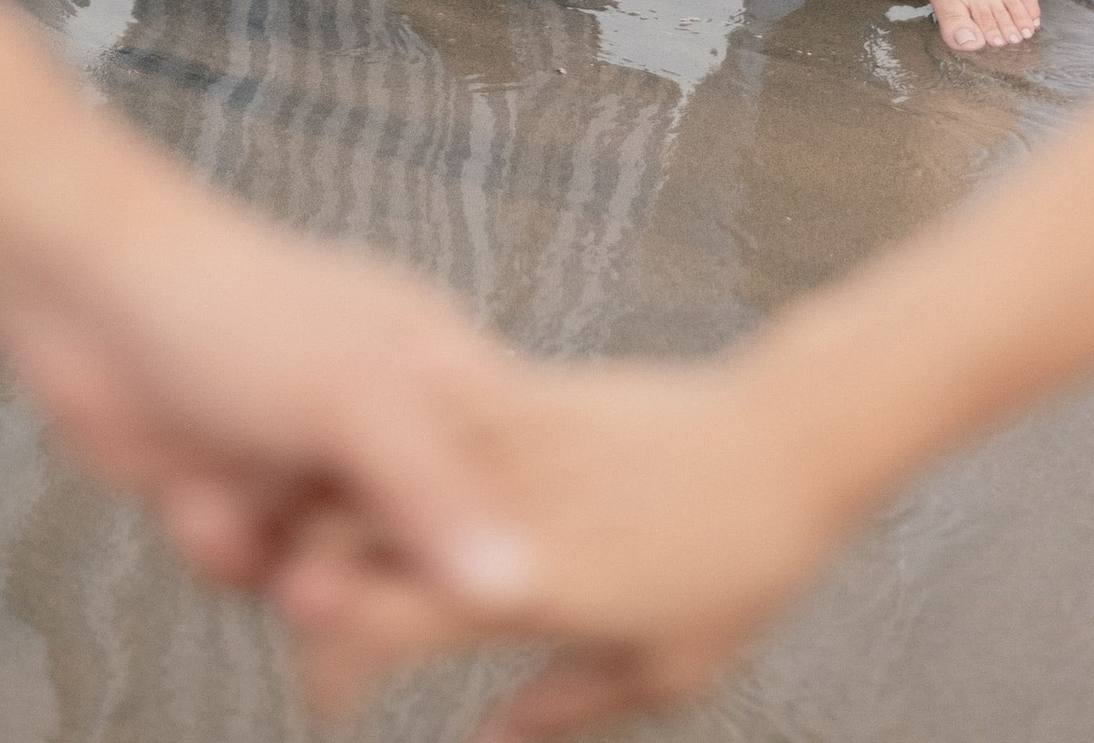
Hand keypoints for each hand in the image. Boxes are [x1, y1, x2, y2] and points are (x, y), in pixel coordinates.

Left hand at [0, 0, 538, 620]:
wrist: (79, 298)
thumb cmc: (225, 300)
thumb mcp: (354, 398)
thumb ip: (435, 492)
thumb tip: (520, 583)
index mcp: (435, 371)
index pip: (504, 488)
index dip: (479, 543)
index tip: (452, 583)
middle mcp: (376, 419)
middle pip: (410, 549)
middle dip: (358, 570)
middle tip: (314, 562)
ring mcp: (304, 456)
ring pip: (329, 574)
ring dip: (279, 562)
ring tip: (242, 502)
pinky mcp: (237, 488)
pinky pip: (257, 570)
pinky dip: (224, 551)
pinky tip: (197, 496)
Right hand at [275, 350, 854, 731]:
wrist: (792, 441)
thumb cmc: (740, 570)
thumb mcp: (663, 670)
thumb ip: (562, 710)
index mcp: (532, 587)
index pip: (383, 623)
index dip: (330, 662)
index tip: (326, 698)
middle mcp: (512, 506)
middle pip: (361, 531)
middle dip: (305, 570)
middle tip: (301, 614)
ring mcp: (523, 434)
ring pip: (388, 453)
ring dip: (337, 491)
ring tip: (319, 526)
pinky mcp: (539, 382)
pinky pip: (444, 393)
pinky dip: (399, 423)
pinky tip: (375, 442)